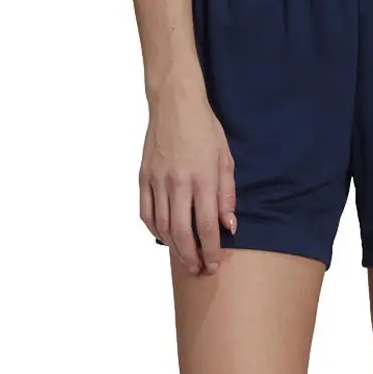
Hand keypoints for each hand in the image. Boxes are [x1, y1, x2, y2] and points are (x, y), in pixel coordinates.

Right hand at [139, 84, 236, 275]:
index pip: (207, 226)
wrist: (174, 103)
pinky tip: (165, 237)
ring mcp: (157, 181)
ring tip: (184, 258)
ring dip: (174, 247)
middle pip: (182, 232)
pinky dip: (154, 229)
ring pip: (163, 226)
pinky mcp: (143, 177)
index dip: (211, 250)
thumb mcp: (225, 160)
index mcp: (202, 179)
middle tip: (198, 270)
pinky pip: (146, 212)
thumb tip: (229, 227)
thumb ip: (227, 196)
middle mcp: (177, 183)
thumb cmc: (205, 130)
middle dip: (191, 257)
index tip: (214, 265)